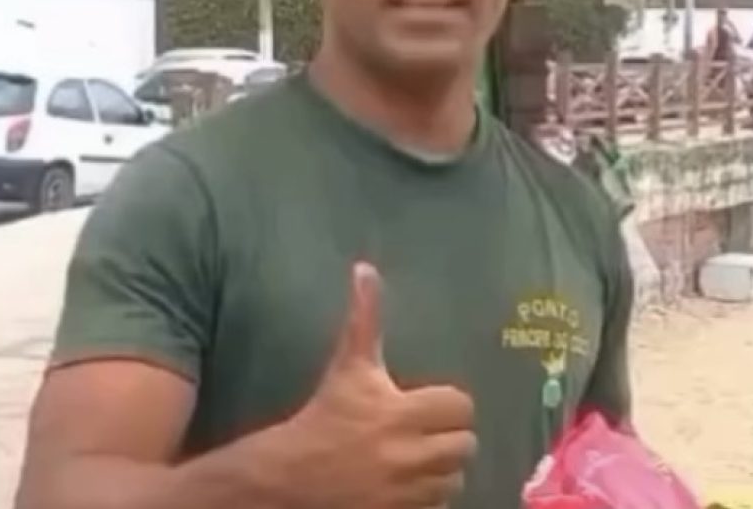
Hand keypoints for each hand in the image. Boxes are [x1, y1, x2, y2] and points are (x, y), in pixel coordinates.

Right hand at [284, 262, 475, 508]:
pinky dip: (429, 498)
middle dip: (450, 438)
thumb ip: (364, 318)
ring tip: (420, 459)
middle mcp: (407, 455)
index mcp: (398, 413)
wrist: (287, 475)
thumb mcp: (348, 365)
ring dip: (442, 470)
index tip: (430, 404)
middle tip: (429, 432)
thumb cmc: (324, 414)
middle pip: (465, 446)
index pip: (460, 407)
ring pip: (455, 480)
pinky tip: (410, 485)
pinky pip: (438, 508)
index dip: (449, 404)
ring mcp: (405, 492)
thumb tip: (365, 269)